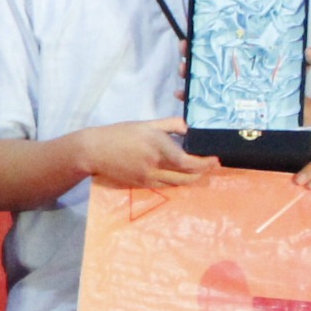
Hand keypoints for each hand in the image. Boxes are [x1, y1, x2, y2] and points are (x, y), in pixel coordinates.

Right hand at [75, 120, 213, 191]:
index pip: (189, 162)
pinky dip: (177, 181)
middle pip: (187, 176)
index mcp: (158, 147)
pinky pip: (166, 186)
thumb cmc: (120, 134)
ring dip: (192, 178)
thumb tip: (189, 127)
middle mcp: (156, 166)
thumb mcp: (147, 123)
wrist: (95, 151)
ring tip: (201, 170)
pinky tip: (182, 175)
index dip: (205, 163)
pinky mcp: (142, 185)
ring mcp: (149, 178)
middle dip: (203, 172)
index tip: (215, 159)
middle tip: (212, 165)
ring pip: (178, 183)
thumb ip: (171, 124)